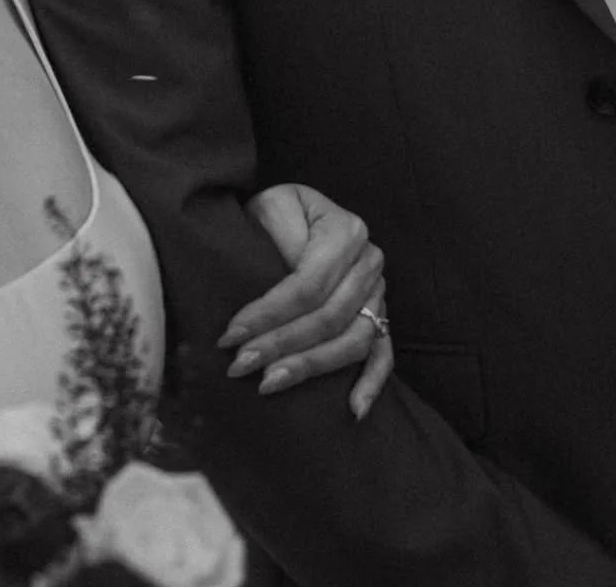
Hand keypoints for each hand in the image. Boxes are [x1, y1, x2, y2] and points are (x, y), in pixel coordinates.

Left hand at [219, 182, 391, 417]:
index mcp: (347, 231)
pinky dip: (372, 383)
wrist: (295, 213)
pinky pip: (383, 353)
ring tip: (270, 384)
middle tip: (241, 366)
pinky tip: (353, 410)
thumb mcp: (272, 206)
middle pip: (328, 317)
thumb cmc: (278, 211)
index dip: (269, 314)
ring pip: (353, 341)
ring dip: (312, 368)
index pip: (308, 284)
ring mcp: (379, 292)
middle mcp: (370, 261)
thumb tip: (284, 277)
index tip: (232, 336)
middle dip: (281, 345)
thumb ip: (281, 234)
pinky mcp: (380, 315)